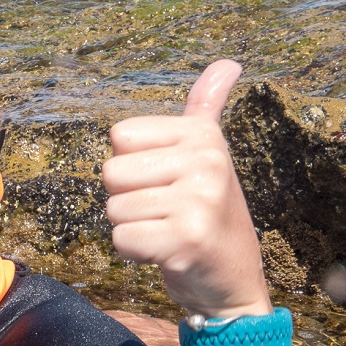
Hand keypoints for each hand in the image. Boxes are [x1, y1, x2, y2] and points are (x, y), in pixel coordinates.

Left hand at [102, 60, 271, 318]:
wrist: (234, 282)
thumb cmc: (209, 215)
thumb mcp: (208, 156)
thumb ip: (206, 109)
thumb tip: (227, 63)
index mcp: (203, 136)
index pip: (119, 136)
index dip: (131, 166)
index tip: (165, 183)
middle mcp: (206, 161)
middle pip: (111, 172)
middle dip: (128, 199)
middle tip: (165, 213)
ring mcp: (199, 200)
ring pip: (113, 208)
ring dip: (132, 228)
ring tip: (167, 232)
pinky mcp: (186, 239)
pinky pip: (121, 238)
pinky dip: (135, 253)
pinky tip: (165, 254)